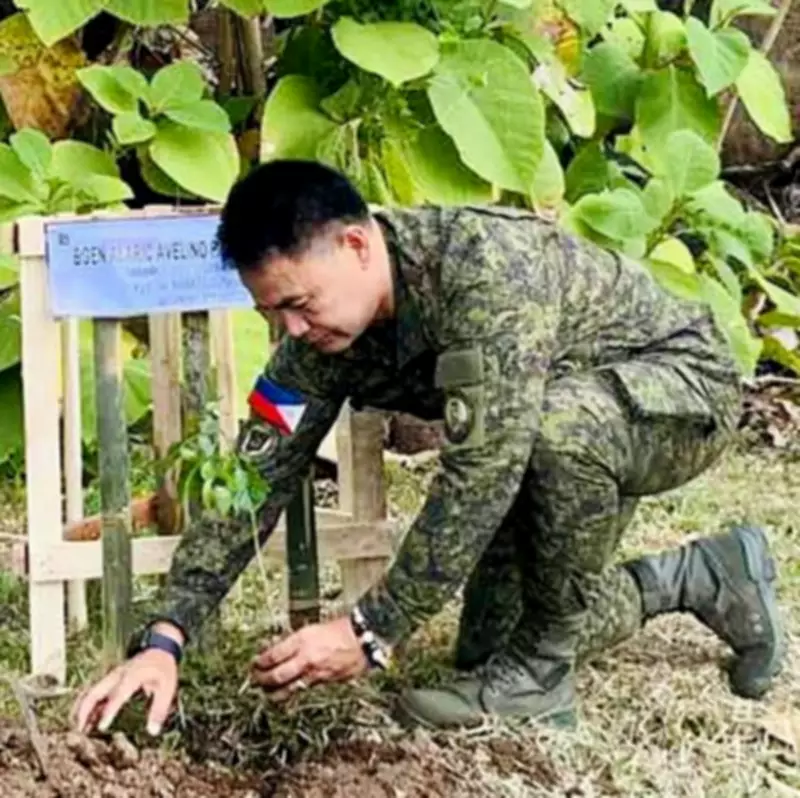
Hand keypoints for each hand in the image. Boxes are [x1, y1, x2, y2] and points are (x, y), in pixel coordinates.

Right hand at [71, 647, 178, 736]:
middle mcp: (118, 675)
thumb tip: (153, 731)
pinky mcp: (111, 678)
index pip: (117, 695)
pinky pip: (96, 691)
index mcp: (133, 676)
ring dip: (84, 709)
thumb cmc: (164, 668)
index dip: (109, 711)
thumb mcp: (168, 688)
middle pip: (95, 691)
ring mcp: (113, 676)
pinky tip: (88, 719)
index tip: (101, 726)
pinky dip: (89, 705)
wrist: (160, 648)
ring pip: (92, 692)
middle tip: (80, 731)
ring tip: (80, 728)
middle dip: (85, 710)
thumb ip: (159, 709)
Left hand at [250, 616, 367, 699]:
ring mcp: (314, 673)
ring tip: (267, 693)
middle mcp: (306, 658)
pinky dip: (293, 692)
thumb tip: (277, 649)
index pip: (273, 655)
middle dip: (262, 680)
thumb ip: (295, 641)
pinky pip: (303, 689)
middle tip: (256, 680)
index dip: (260, 662)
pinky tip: (288, 693)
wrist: (363, 640)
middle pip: (276, 675)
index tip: (255, 663)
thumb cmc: (341, 629)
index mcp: (302, 640)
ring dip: (274, 692)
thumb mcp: (313, 629)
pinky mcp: (324, 682)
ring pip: (288, 688)